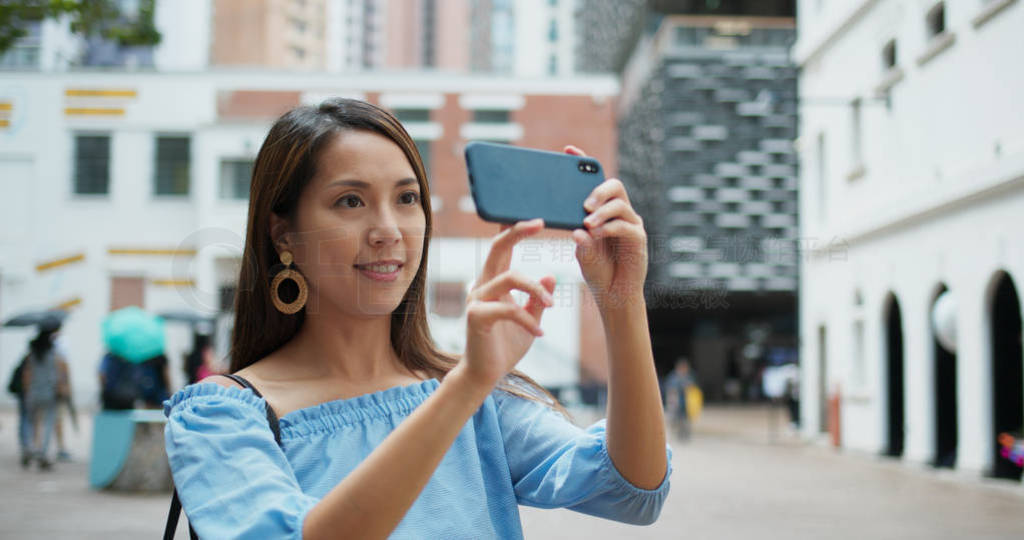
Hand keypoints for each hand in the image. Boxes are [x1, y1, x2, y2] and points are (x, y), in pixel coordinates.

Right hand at [461, 219, 556, 389]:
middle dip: (516, 232)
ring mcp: (477, 300)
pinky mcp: (476, 317)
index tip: (539, 222)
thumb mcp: (529, 318)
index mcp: (493, 283)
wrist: (486, 374)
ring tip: (552, 306)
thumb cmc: (505, 346)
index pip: (501, 249)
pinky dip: (528, 319)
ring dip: (536, 289)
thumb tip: (551, 275)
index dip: (516, 232)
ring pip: (509, 277)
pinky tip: (540, 333)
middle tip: (539, 224)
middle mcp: (482, 286)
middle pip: (496, 249)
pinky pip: (508, 308)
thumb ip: (537, 298)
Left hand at [565, 145, 648, 310]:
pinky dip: (609, 228)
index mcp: (604, 210)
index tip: (568, 150)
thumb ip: (578, 238)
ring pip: (620, 204)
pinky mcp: (638, 240)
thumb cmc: (596, 271)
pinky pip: (626, 226)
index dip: (584, 163)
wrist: (613, 295)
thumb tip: (575, 229)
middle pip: (614, 186)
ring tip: (587, 223)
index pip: (596, 181)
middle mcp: (620, 213)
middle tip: (584, 204)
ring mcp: (631, 225)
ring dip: (602, 211)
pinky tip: (595, 234)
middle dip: (598, 189)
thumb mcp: (581, 251)